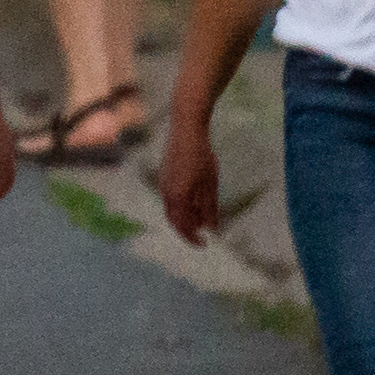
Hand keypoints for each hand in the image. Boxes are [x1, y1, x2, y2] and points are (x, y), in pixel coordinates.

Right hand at [158, 104, 221, 243]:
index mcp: (178, 197)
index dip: (193, 238)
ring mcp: (163, 185)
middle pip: (174, 220)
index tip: (205, 244)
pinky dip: (181, 207)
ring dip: (185, 218)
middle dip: (187, 230)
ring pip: (171, 210)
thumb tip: (211, 228)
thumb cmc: (201, 155)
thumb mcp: (210, 183)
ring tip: (201, 217)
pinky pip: (170, 199)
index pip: (183, 226)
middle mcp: (166, 194)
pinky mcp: (163, 177)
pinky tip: (194, 201)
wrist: (185, 130)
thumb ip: (209, 206)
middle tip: (202, 235)